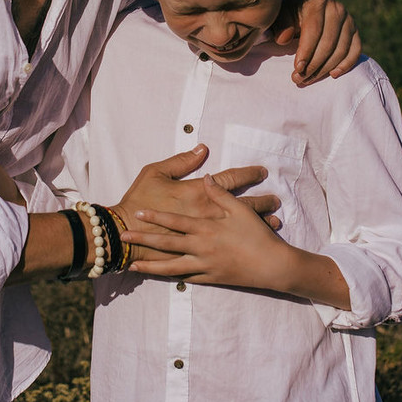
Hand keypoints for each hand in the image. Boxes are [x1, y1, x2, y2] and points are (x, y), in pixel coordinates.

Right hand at [112, 144, 281, 262]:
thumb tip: (202, 149)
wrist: (124, 232)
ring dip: (258, 224)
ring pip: (239, 229)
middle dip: (262, 203)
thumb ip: (180, 162)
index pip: (230, 180)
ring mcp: (204, 236)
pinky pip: (227, 247)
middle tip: (277, 201)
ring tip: (276, 222)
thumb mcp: (155, 172)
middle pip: (243, 206)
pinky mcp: (198, 251)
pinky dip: (243, 243)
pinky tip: (255, 242)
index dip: (248, 174)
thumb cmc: (138, 199)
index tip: (262, 172)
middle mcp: (206, 214)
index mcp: (197, 192)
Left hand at [124, 176, 297, 289]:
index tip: (137, 213)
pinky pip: (187, 278)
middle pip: (166, 243)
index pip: (175, 221)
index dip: (155, 217)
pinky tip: (161, 277)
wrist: (272, 266)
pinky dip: (172, 277)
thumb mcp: (240, 211)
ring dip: (151, 266)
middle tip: (124, 237)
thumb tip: (207, 177)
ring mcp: (204, 265)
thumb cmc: (257, 236)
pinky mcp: (211, 279)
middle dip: (143, 239)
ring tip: (133, 265)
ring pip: (171, 266)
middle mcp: (201, 247)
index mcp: (206, 228)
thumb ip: (220, 193)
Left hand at [271, 0, 360, 85]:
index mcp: (316, 3)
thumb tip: (284, 39)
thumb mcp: (281, 14)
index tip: (297, 69)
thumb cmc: (290, 13)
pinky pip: (355, 50)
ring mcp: (348, 20)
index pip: (313, 31)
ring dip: (325, 69)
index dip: (306, 52)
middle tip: (299, 79)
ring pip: (341, 50)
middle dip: (313, 65)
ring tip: (309, 79)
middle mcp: (336, 9)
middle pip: (328, 43)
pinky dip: (346, 64)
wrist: (305, 6)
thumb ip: (281, 25)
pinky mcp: (355, 30)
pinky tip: (333, 74)